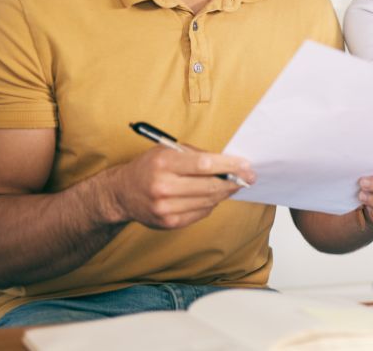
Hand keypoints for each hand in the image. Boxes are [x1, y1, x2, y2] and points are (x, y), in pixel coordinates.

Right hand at [99, 146, 254, 229]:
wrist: (122, 193)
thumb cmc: (149, 167)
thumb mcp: (167, 150)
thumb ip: (196, 155)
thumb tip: (229, 163)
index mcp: (163, 163)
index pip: (204, 165)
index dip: (229, 165)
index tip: (246, 165)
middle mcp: (163, 186)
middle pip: (209, 186)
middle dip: (234, 181)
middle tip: (249, 177)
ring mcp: (165, 208)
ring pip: (208, 202)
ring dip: (224, 193)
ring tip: (233, 185)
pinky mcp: (169, 223)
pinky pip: (200, 213)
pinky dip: (211, 204)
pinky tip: (213, 196)